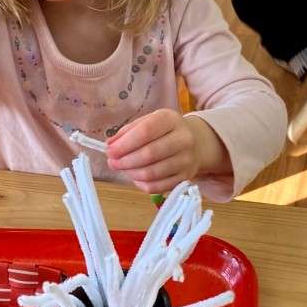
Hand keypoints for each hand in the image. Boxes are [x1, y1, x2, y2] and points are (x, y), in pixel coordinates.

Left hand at [106, 109, 226, 193]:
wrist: (196, 142)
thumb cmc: (165, 131)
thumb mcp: (148, 122)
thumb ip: (127, 132)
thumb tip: (110, 146)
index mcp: (171, 119)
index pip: (145, 131)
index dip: (124, 144)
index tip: (110, 151)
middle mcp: (183, 139)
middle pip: (149, 154)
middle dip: (125, 161)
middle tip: (113, 162)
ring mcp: (186, 160)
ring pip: (152, 173)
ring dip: (131, 173)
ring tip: (123, 169)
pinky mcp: (185, 177)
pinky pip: (158, 187)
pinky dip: (142, 184)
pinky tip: (136, 177)